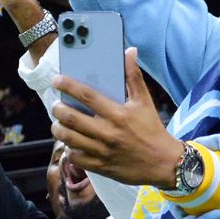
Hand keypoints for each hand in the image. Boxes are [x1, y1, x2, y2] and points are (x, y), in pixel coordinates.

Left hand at [52, 48, 184, 187]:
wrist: (163, 163)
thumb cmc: (152, 129)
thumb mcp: (145, 101)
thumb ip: (134, 76)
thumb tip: (130, 51)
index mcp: (118, 114)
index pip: (87, 96)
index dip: (68, 86)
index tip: (57, 80)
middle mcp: (108, 132)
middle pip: (72, 118)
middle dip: (58, 109)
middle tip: (56, 105)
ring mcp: (102, 151)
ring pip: (69, 139)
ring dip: (58, 129)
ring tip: (58, 124)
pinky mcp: (101, 166)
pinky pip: (76, 158)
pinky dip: (69, 149)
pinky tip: (71, 143)